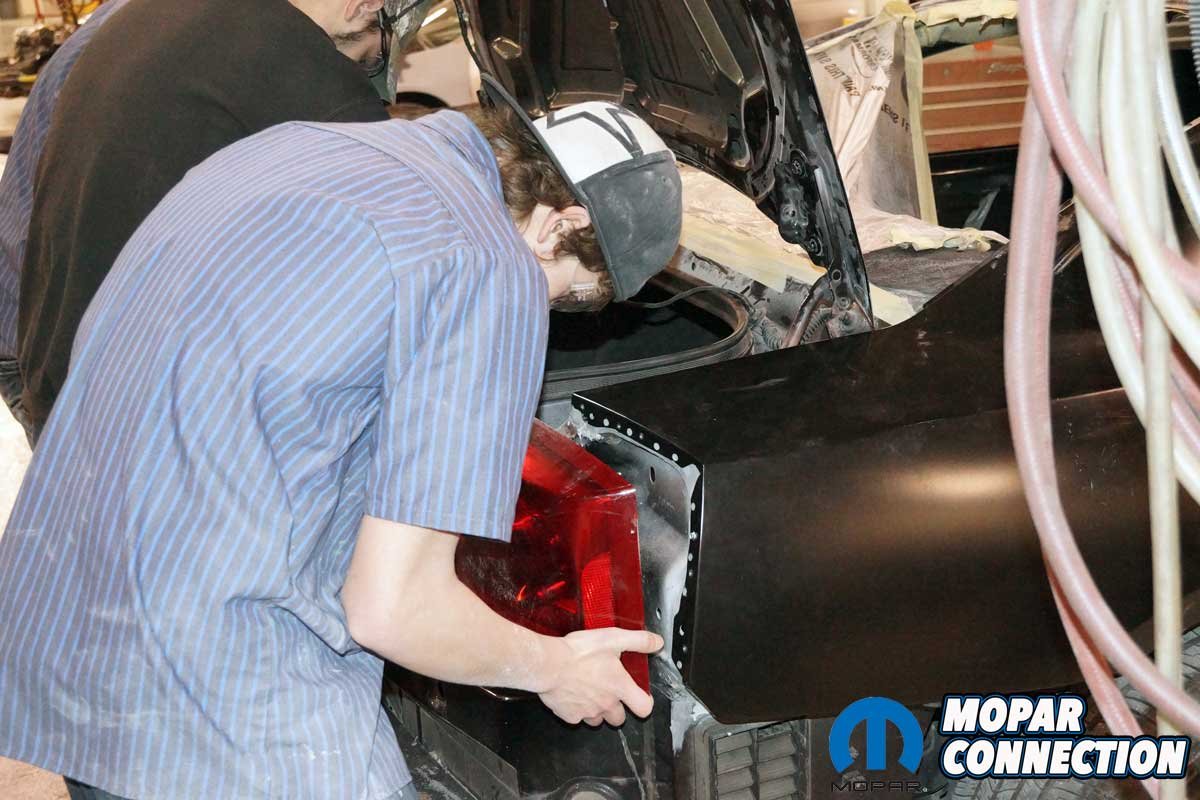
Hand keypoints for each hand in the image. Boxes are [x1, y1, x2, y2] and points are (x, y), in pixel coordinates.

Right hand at [537, 628, 662, 726]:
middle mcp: (606, 704)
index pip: (644, 708)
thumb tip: (657, 643)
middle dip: (617, 708)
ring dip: (597, 710)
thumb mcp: (614, 638)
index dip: (644, 703)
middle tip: (608, 691)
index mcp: (620, 687)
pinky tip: (572, 693)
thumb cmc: (579, 652)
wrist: (548, 664)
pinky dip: (576, 709)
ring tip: (589, 691)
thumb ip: (639, 641)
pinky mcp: (569, 716)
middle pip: (619, 718)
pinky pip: (577, 718)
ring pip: (598, 720)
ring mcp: (587, 712)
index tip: (640, 697)